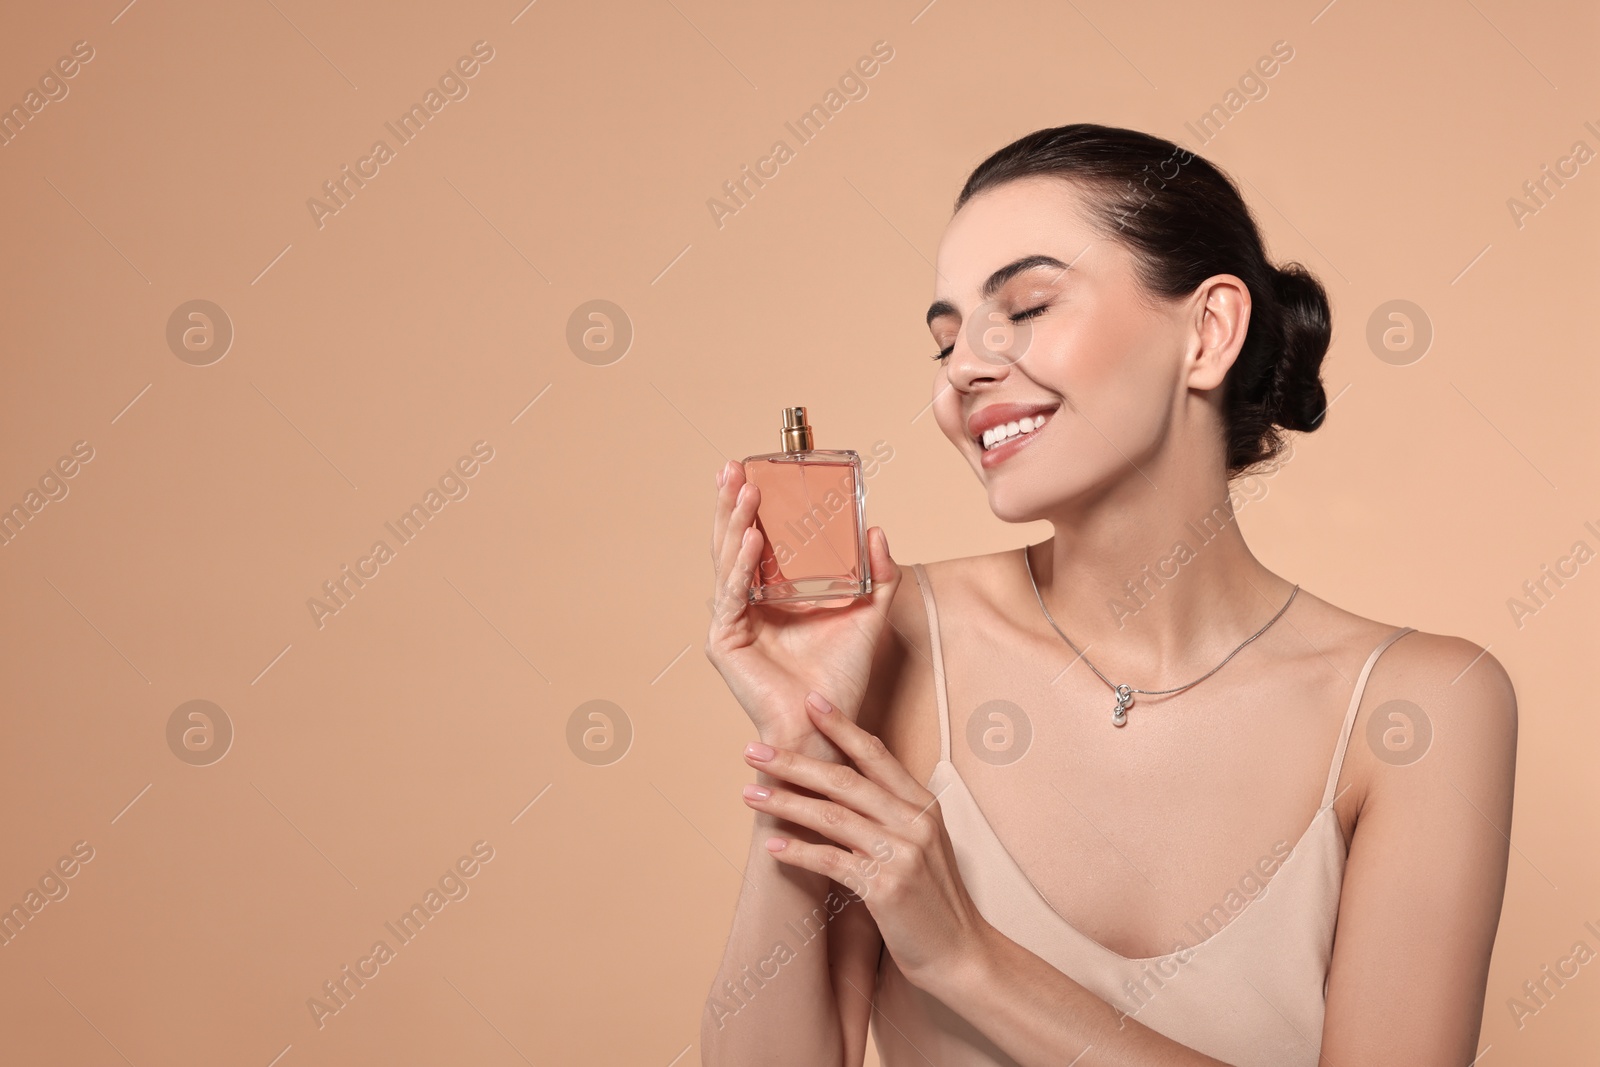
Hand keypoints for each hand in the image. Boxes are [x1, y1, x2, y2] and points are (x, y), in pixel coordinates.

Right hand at [705, 460, 900, 743]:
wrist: (827, 724)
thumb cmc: (840, 678)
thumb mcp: (867, 615)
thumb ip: (878, 577)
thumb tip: (878, 530)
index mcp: (769, 595)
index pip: (755, 541)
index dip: (750, 506)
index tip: (753, 469)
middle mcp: (745, 604)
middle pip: (732, 543)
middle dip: (731, 503)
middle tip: (734, 466)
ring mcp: (731, 621)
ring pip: (729, 561)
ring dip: (736, 523)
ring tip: (745, 490)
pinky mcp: (725, 641)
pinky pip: (733, 595)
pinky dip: (741, 565)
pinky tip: (751, 539)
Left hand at [740, 691, 990, 985]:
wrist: (962, 954)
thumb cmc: (934, 901)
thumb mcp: (922, 846)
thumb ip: (891, 815)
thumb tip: (842, 787)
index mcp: (923, 806)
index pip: (876, 754)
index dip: (841, 726)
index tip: (809, 701)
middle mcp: (914, 823)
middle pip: (845, 780)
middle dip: (795, 762)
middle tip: (754, 750)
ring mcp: (902, 855)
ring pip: (832, 817)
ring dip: (786, 803)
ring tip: (749, 794)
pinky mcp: (887, 888)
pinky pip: (832, 862)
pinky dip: (799, 852)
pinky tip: (772, 845)